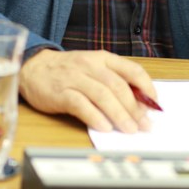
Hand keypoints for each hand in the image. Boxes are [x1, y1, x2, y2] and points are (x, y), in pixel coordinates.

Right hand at [19, 49, 157, 132]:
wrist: (33, 67)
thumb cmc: (67, 70)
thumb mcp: (92, 67)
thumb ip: (113, 79)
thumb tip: (138, 102)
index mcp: (102, 58)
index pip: (131, 70)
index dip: (146, 87)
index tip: (154, 105)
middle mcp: (90, 66)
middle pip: (118, 86)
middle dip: (134, 108)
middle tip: (144, 125)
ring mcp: (75, 78)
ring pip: (102, 95)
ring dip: (119, 114)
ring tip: (129, 130)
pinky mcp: (61, 93)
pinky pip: (81, 104)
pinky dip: (95, 116)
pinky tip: (105, 127)